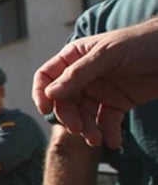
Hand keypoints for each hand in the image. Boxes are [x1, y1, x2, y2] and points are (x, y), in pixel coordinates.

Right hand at [32, 19, 157, 148]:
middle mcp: (83, 76)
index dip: (42, 93)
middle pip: (64, 101)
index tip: (46, 109)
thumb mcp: (108, 54)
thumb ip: (79, 74)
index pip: (47, 76)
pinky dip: (108, 133)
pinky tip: (113, 142)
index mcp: (75, 57)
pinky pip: (106, 121)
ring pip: (83, 115)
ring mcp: (100, 90)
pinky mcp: (118, 103)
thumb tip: (51, 93)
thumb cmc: (142, 42)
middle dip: (69, 116)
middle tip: (78, 129)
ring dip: (87, 128)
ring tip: (96, 139)